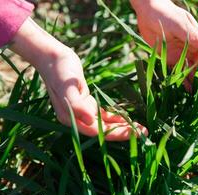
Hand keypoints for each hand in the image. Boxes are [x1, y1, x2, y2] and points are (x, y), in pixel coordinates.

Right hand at [10, 18, 147, 140]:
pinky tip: (126, 118)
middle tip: (144, 132)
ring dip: (121, 125)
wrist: (53, 58)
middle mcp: (77, 118)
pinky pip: (103, 114)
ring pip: (105, 123)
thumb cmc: (60, 71)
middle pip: (103, 130)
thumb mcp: (67, 86)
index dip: (117, 134)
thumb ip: (77, 105)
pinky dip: (115, 116)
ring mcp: (82, 111)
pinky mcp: (87, 103)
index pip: (98, 132)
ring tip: (139, 127)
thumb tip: (90, 121)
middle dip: (123, 132)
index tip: (135, 133)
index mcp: (71, 118)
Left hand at [131, 0, 197, 96]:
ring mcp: (181, 56)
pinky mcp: (170, 59)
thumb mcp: (180, 25)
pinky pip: (178, 74)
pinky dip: (184, 84)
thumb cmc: (166, 14)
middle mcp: (192, 50)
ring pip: (192, 75)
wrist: (148, 10)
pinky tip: (188, 94)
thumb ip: (195, 36)